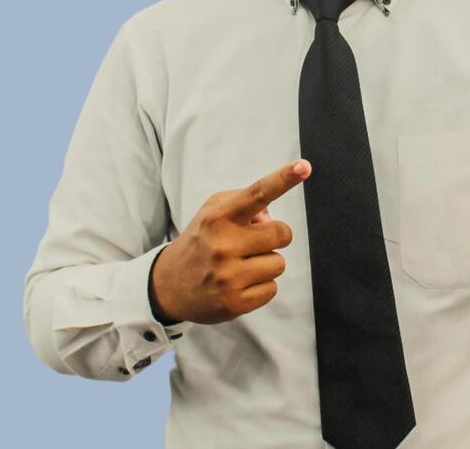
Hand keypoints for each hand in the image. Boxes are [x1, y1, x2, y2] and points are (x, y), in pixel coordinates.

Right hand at [150, 159, 310, 324]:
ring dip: (266, 263)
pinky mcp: (234, 303)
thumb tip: (271, 217)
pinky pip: (272, 289)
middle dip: (275, 236)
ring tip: (241, 265)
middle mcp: (222, 245)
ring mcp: (228, 277)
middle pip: (282, 233)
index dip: (283, 179)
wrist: (167, 286)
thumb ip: (243, 202)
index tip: (303, 167)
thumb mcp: (212, 211)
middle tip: (252, 243)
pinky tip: (240, 284)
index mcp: (217, 217)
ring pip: (279, 263)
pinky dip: (261, 286)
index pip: (257, 194)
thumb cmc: (200, 241)